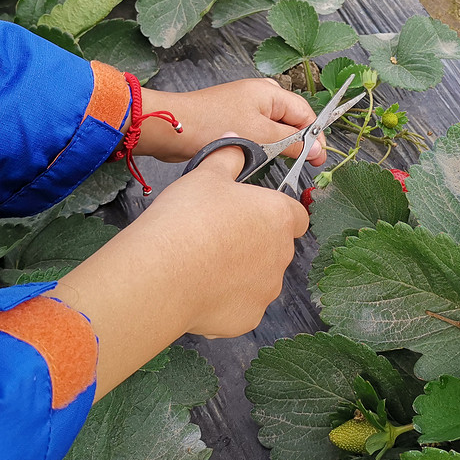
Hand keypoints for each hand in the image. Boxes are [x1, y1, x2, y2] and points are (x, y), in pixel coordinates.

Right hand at [50, 140, 307, 399]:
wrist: (163, 274)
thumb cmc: (189, 217)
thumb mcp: (206, 175)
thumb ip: (228, 157)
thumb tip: (236, 140)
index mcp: (280, 217)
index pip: (297, 215)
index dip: (275, 213)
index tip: (249, 213)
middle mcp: (282, 256)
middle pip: (276, 248)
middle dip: (254, 244)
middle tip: (217, 237)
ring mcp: (267, 291)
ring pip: (259, 279)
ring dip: (241, 274)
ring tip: (203, 265)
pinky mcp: (248, 319)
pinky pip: (240, 306)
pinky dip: (225, 301)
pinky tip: (197, 291)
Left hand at [130, 78, 327, 165]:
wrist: (171, 129)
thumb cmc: (212, 126)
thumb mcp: (261, 136)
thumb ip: (292, 142)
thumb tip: (317, 149)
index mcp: (269, 92)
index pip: (305, 113)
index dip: (315, 136)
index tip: (320, 158)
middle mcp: (259, 96)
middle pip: (291, 119)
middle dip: (297, 141)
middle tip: (303, 163)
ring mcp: (244, 107)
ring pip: (273, 129)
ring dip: (277, 146)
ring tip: (276, 161)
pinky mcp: (231, 121)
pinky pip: (257, 134)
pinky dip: (261, 146)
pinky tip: (257, 158)